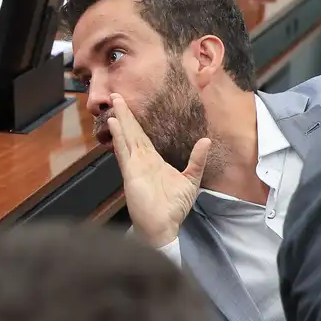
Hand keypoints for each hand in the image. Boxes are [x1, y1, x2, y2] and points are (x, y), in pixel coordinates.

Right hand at [107, 94, 210, 246]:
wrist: (164, 225)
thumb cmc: (174, 206)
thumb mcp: (191, 179)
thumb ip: (197, 159)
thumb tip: (206, 140)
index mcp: (153, 159)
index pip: (142, 135)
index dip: (135, 120)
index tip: (128, 104)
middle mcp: (141, 159)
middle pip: (131, 131)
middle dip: (124, 113)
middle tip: (116, 95)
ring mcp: (134, 165)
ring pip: (126, 137)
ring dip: (120, 120)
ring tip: (114, 103)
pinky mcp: (130, 172)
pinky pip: (124, 151)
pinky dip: (118, 137)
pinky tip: (114, 124)